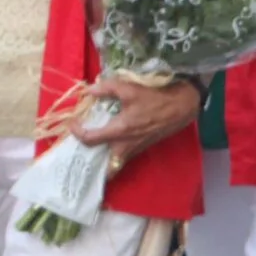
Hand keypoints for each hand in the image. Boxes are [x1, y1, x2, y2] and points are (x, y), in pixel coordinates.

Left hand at [83, 77, 202, 161]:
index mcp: (120, 131)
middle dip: (91, 164)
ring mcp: (136, 149)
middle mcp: (126, 146)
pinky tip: (109, 142)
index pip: (91, 139)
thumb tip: (88, 91)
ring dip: (102, 161)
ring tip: (91, 149)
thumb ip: (105, 88)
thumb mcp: (128, 88)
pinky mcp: (143, 147)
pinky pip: (124, 157)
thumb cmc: (155, 97)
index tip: (73, 124)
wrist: (182, 106)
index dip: (77, 133)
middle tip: (79, 152)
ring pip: (115, 164)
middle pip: (105, 167)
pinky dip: (113, 155)